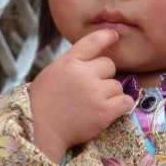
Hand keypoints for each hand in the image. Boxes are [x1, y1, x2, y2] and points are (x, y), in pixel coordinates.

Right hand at [29, 29, 133, 162]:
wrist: (40, 130)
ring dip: (110, 93)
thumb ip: (71, 65)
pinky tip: (111, 109)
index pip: (92, 42)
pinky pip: (125, 101)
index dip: (106, 36)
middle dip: (104, 75)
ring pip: (116, 85)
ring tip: (94, 103)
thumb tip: (91, 61)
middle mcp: (84, 74)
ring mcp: (96, 92)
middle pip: (109, 65)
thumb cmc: (42, 103)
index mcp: (69, 62)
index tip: (114, 35)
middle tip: (92, 88)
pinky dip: (121, 104)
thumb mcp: (52, 74)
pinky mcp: (105, 111)